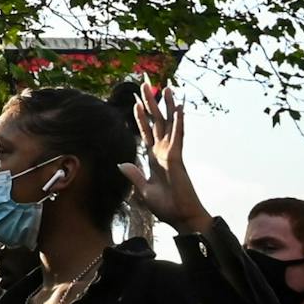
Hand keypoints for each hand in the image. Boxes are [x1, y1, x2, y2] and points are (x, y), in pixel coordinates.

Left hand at [118, 82, 212, 234]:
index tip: (135, 102)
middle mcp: (163, 152)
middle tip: (147, 85)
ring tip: (165, 88)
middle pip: (156, 122)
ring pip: (168, 124)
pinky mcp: (177, 158)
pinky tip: (179, 108)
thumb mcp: (144, 190)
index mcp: (154, 158)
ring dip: (166, 106)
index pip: (146, 133)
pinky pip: (178, 137)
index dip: (140, 117)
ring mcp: (171, 153)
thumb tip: (121, 164)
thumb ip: (134, 175)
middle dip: (151, 103)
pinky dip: (178, 122)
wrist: (182, 218)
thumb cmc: (167, 206)